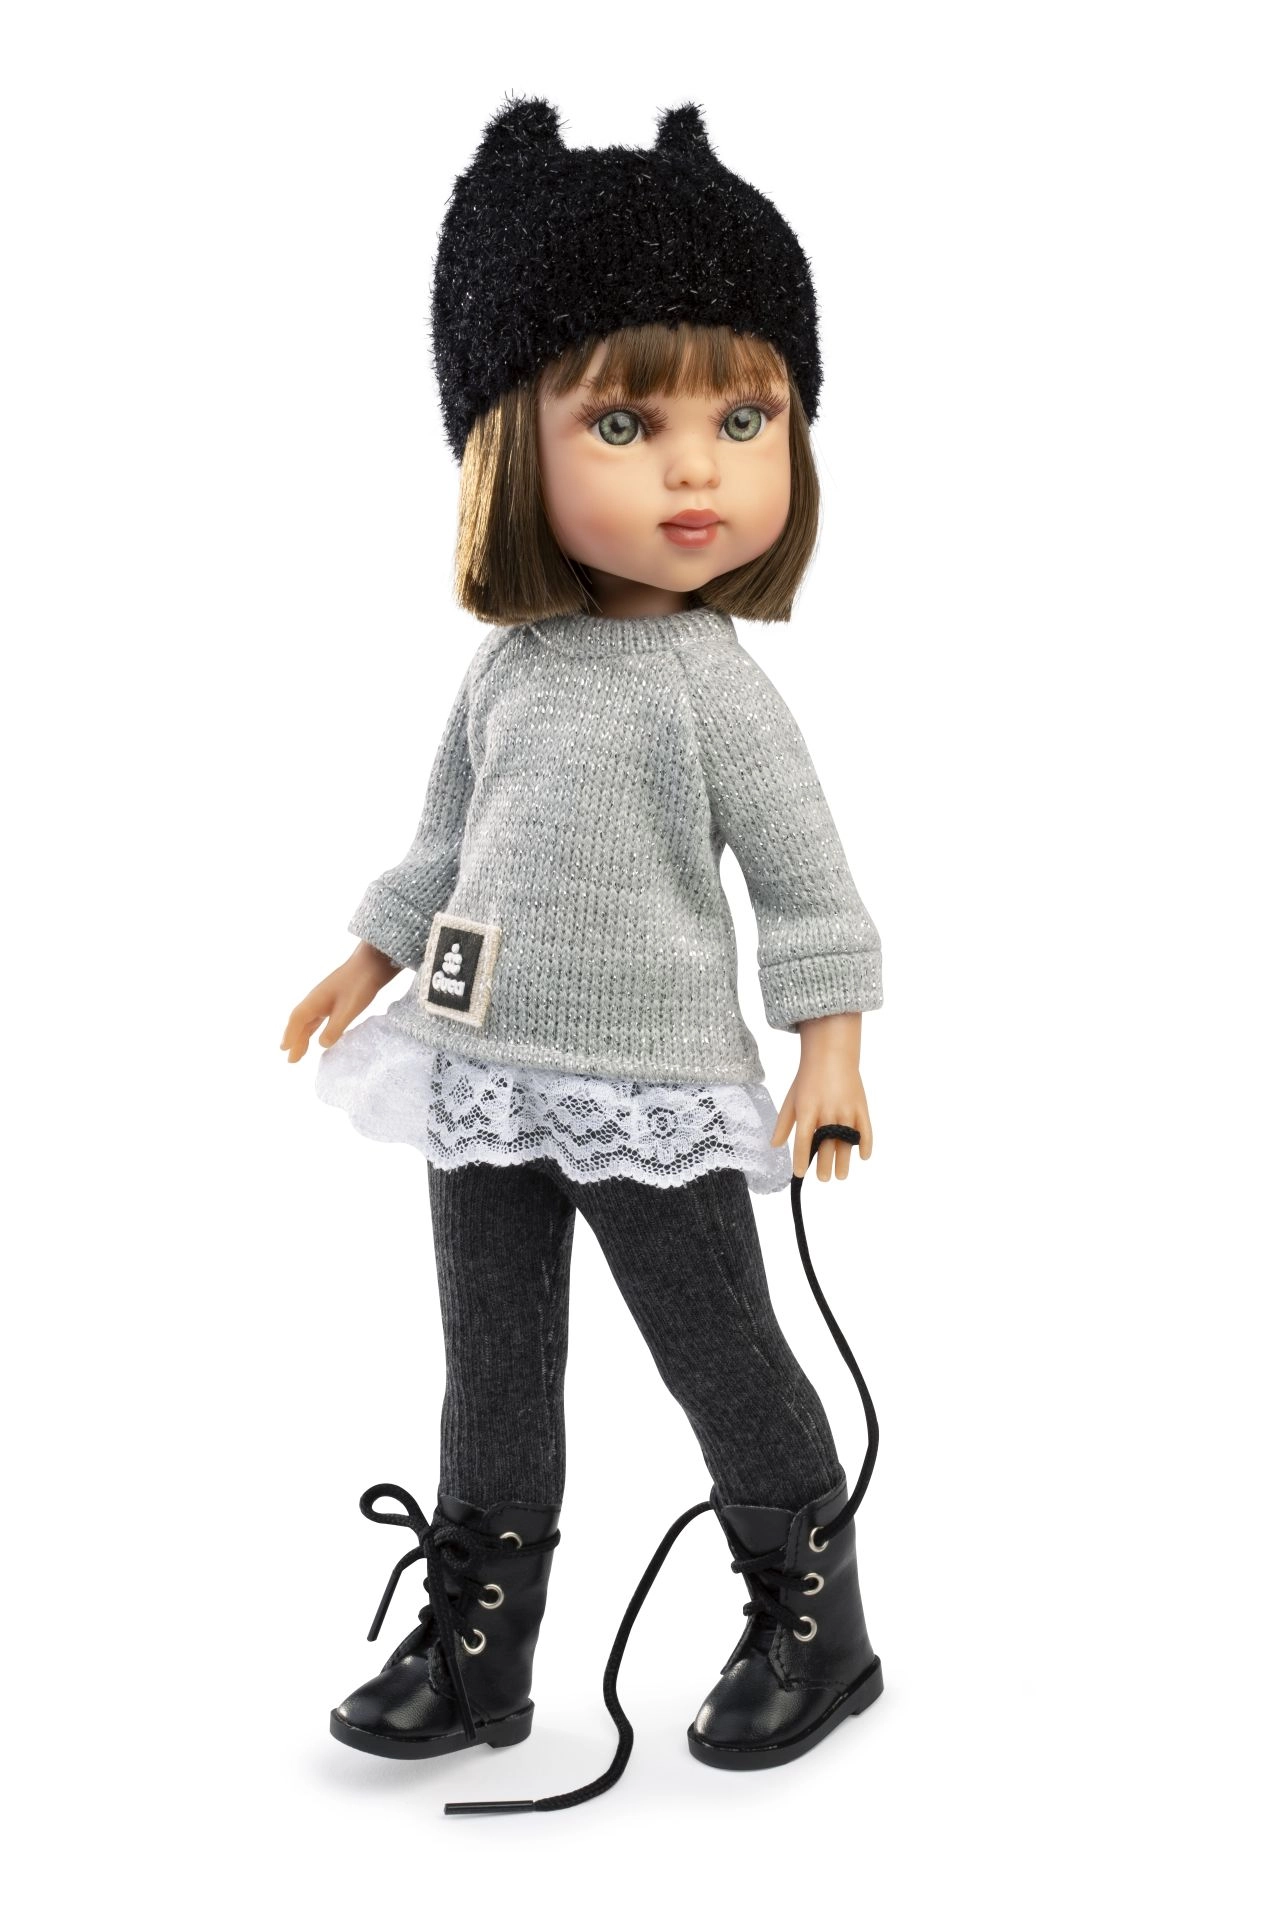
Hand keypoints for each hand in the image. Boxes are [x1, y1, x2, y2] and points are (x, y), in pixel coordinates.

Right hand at [280, 942, 400, 1061]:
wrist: (374, 962)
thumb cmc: (360, 984)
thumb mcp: (349, 1009)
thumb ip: (334, 1028)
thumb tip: (322, 1044)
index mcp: (316, 1000)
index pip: (297, 1020)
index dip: (290, 1035)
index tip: (284, 1050)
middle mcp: (317, 998)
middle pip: (301, 1021)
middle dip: (295, 1039)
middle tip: (290, 1058)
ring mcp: (326, 997)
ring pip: (310, 1019)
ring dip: (304, 1034)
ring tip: (300, 1049)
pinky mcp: (337, 997)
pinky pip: (320, 1016)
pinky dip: (315, 1027)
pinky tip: (320, 1034)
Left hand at [770, 1011, 873, 1180]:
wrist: (831, 1055)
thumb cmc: (808, 1079)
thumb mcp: (791, 1099)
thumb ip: (783, 1124)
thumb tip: (774, 1145)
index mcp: (807, 1109)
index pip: (803, 1140)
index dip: (801, 1159)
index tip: (800, 1173)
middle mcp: (827, 1111)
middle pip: (826, 1145)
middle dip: (824, 1165)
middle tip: (823, 1178)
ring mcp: (846, 1110)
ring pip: (846, 1142)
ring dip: (844, 1161)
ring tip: (841, 1175)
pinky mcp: (861, 1107)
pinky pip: (866, 1130)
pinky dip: (866, 1144)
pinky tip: (862, 1156)